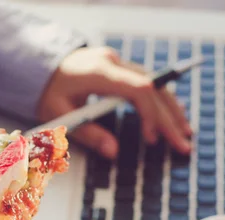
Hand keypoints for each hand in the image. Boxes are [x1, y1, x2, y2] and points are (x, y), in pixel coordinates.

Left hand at [38, 46, 191, 158]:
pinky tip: (174, 117)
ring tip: (185, 133)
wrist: (39, 64)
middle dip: (169, 119)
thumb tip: (114, 152)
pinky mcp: (121, 67)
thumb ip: (87, 132)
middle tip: (182, 145)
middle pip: (153, 88)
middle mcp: (114, 62)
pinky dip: (162, 101)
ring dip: (172, 110)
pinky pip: (148, 83)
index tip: (152, 140)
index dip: (150, 114)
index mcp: (98, 71)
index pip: (137, 89)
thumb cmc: (47, 91)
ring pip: (156, 84)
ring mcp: (119, 62)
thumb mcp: (59, 115)